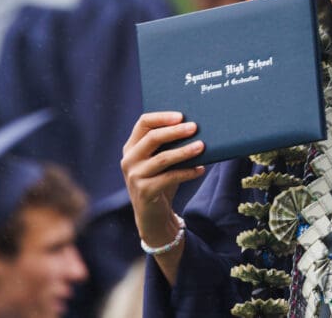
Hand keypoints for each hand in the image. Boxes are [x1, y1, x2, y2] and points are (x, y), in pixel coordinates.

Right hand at [120, 112, 205, 249]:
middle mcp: (129, 160)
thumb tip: (195, 128)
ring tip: (202, 146)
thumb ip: (170, 145)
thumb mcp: (162, 161)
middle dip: (175, 131)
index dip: (162, 117)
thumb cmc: (161, 181)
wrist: (152, 216)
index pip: (143, 123)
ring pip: (162, 158)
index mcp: (132, 147)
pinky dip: (187, 172)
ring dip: (184, 151)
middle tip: (194, 127)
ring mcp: (134, 176)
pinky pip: (169, 178)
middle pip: (152, 138)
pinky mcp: (144, 192)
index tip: (181, 115)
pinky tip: (201, 169)